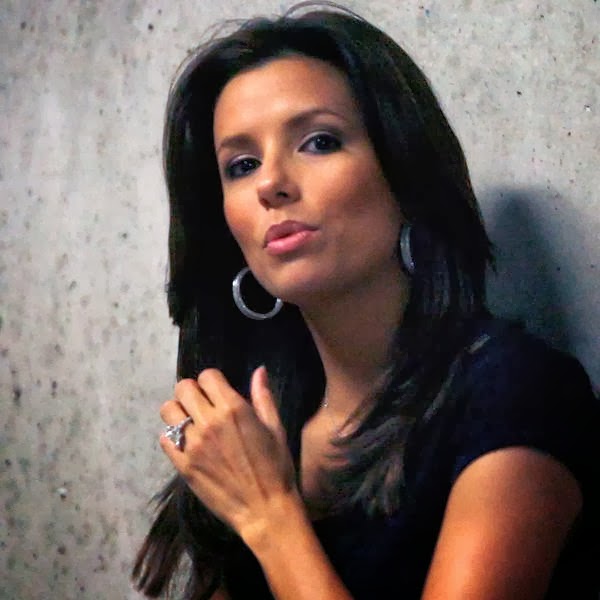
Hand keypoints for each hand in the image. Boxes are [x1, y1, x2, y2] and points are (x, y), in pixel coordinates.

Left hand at [159, 366, 298, 540]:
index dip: (213, 381)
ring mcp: (193, 445)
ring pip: (168, 410)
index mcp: (233, 409)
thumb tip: (259, 370)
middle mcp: (209, 422)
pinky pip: (164, 439)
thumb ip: (263, 397)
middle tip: (202, 405)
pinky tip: (187, 444)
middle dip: (193, 392)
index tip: (218, 392)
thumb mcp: (275, 429)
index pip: (207, 376)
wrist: (265, 510)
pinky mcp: (183, 465)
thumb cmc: (276, 467)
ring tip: (192, 423)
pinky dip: (172, 437)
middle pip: (183, 388)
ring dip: (179, 412)